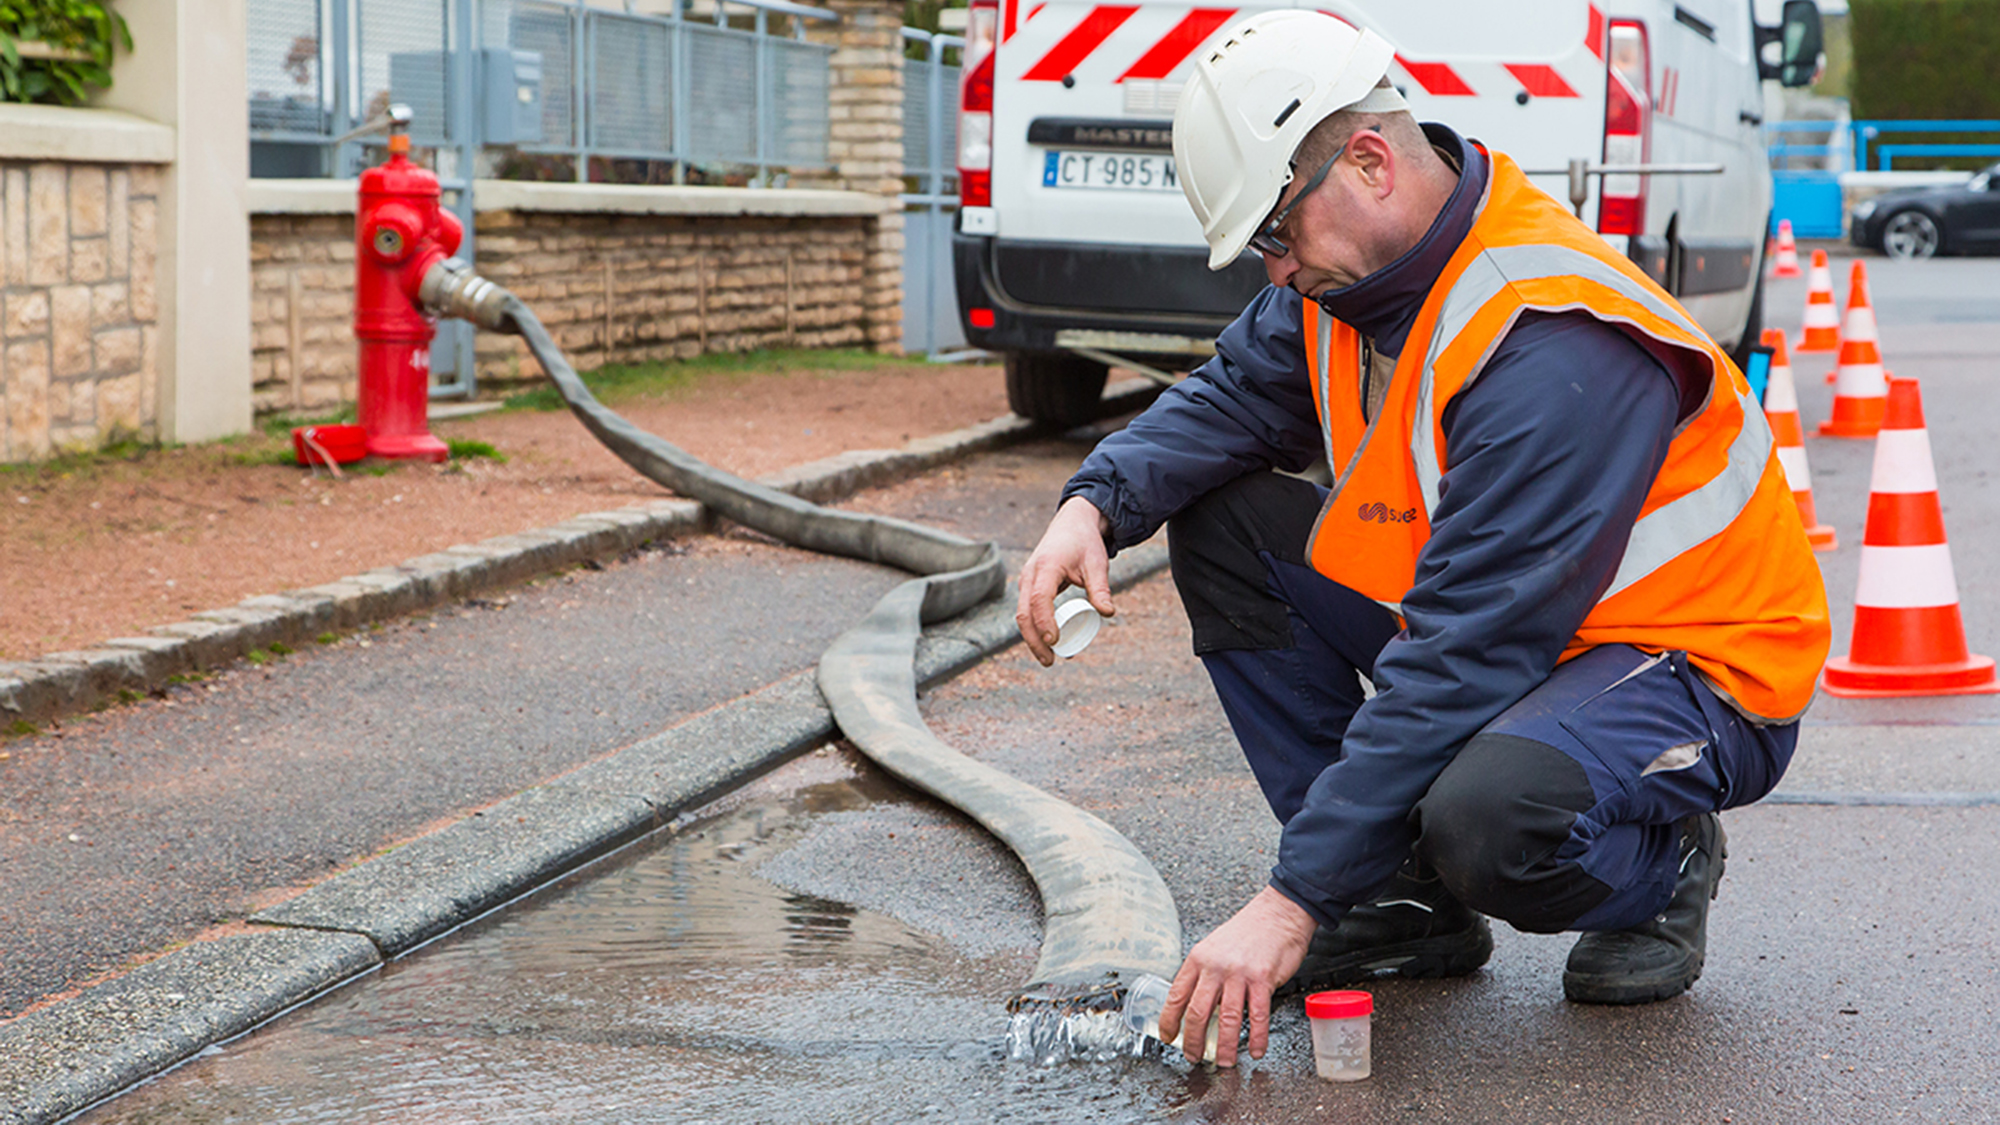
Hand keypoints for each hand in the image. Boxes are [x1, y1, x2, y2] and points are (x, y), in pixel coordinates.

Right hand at [1015, 496, 1115, 665]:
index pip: (1039, 599)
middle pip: (1024, 613)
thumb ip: (1100, 588)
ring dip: (1032, 638)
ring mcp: (1026, 580)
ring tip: (1048, 659)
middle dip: (1034, 640)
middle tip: (1050, 661)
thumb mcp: (1096, 564)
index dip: (1045, 622)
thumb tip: (1108, 613)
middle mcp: (1030, 574)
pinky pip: (1026, 610)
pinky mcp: (1029, 586)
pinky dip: (1034, 629)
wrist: (1072, 524)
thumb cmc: (1085, 543)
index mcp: (1046, 567)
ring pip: (1022, 614)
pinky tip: (1046, 644)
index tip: (1054, 641)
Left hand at [1158, 886, 1315, 1065]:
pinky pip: (1257, 1016)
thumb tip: (1196, 1005)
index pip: (1176, 995)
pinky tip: (1256, 1050)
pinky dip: (1257, 1038)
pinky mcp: (1263, 980)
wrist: (1278, 913)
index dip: (1169, 1021)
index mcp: (1198, 959)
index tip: (1168, 1037)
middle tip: (1194, 1057)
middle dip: (1194, 1041)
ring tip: (1224, 1062)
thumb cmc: (1247, 932)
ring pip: (1227, 1020)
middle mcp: (1215, 967)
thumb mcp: (1214, 947)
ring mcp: (1238, 974)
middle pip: (1197, 1013)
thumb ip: (1204, 974)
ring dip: (1225, 1047)